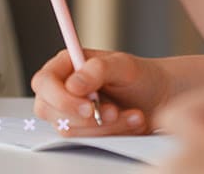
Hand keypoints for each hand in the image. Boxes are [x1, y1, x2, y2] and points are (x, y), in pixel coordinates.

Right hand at [31, 49, 166, 135]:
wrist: (159, 98)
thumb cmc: (140, 76)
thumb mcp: (124, 65)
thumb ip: (98, 70)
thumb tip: (73, 85)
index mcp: (67, 64)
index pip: (44, 82)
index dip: (59, 97)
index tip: (87, 106)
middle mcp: (63, 87)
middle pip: (48, 109)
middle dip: (84, 117)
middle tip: (114, 112)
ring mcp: (70, 111)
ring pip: (69, 128)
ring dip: (104, 126)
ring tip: (132, 114)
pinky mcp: (82, 130)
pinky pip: (85, 140)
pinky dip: (110, 133)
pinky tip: (130, 121)